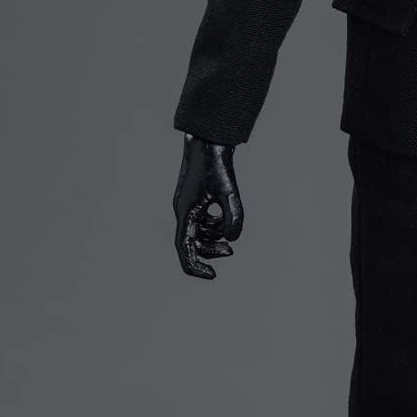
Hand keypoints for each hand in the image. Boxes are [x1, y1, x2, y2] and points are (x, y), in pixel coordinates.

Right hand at [173, 136, 243, 277]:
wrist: (208, 140)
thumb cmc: (217, 165)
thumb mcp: (229, 193)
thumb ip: (233, 217)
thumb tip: (232, 239)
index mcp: (186, 212)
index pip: (185, 248)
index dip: (195, 266)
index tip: (212, 275)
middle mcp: (183, 211)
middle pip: (191, 242)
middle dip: (210, 250)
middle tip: (230, 251)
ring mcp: (187, 205)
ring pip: (197, 232)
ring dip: (213, 237)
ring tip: (229, 235)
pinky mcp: (194, 199)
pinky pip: (201, 221)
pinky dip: (213, 225)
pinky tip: (225, 219)